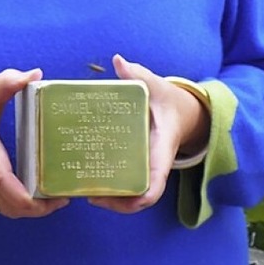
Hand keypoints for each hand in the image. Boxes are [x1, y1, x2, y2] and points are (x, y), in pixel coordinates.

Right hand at [0, 68, 68, 218]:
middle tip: (62, 199)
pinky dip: (24, 209)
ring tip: (59, 200)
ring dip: (31, 211)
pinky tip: (45, 200)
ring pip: (5, 208)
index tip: (38, 197)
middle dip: (34, 208)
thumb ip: (9, 81)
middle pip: (4, 200)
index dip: (16, 190)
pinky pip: (5, 207)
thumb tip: (35, 75)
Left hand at [88, 54, 209, 214]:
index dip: (140, 197)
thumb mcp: (156, 86)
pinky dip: (111, 190)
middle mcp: (154, 165)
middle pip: (140, 198)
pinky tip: (88, 182)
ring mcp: (145, 168)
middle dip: (118, 204)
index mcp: (161, 150)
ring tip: (83, 193)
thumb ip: (138, 75)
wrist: (179, 111)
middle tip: (89, 196)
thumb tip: (118, 60)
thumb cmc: (166, 100)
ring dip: (111, 200)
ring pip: (131, 196)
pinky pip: (125, 184)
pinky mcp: (135, 165)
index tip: (120, 197)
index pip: (155, 184)